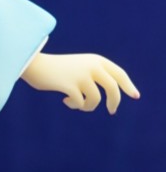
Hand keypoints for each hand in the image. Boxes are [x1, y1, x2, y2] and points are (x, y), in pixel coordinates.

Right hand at [20, 51, 139, 112]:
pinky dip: (75, 105)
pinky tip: (66, 101)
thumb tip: (111, 97)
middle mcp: (91, 66)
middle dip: (114, 102)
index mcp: (96, 60)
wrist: (35, 65)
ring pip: (95, 99)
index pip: (119, 73)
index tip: (135, 96)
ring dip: (88, 106)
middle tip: (112, 111)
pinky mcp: (69, 85)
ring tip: (79, 104)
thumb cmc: (57, 68)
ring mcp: (81, 76)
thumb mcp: (80, 67)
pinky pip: (80, 103)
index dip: (128, 86)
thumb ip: (94, 76)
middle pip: (112, 88)